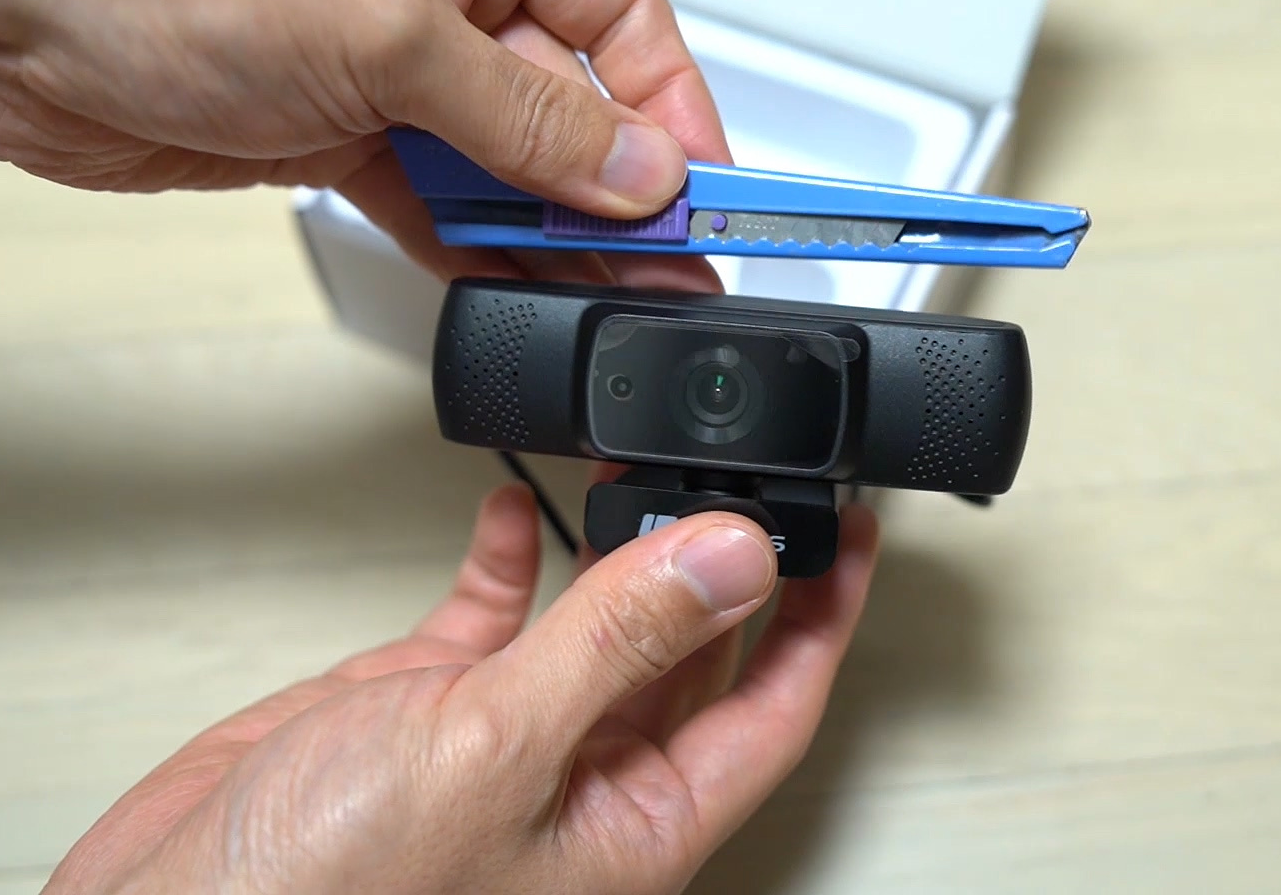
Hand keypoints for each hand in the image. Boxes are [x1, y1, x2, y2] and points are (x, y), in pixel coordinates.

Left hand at [0, 0, 724, 289]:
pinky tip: (529, 289)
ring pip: (511, 161)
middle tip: (675, 266)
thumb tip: (633, 169)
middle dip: (621, 186)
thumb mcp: (388, 29)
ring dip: (558, 230)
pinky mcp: (340, 130)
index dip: (676, 106)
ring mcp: (389, 60)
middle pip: (574, 95)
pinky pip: (443, 200)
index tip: (715, 190)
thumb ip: (524, 116)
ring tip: (616, 295)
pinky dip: (484, 246)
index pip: (623, 9)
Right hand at [44, 485, 880, 894]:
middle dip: (732, 559)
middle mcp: (584, 782)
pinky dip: (515, 552)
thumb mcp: (493, 752)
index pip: (774, 707)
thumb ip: (614, 644)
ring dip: (630, 541)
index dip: (825, 617)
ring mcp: (505, 741)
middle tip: (761, 462)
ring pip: (604, 624)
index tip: (856, 527)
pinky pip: (499, 615)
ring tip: (653, 457)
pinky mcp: (425, 707)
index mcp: (636, 823)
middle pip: (699, 656)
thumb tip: (733, 553)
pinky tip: (518, 506)